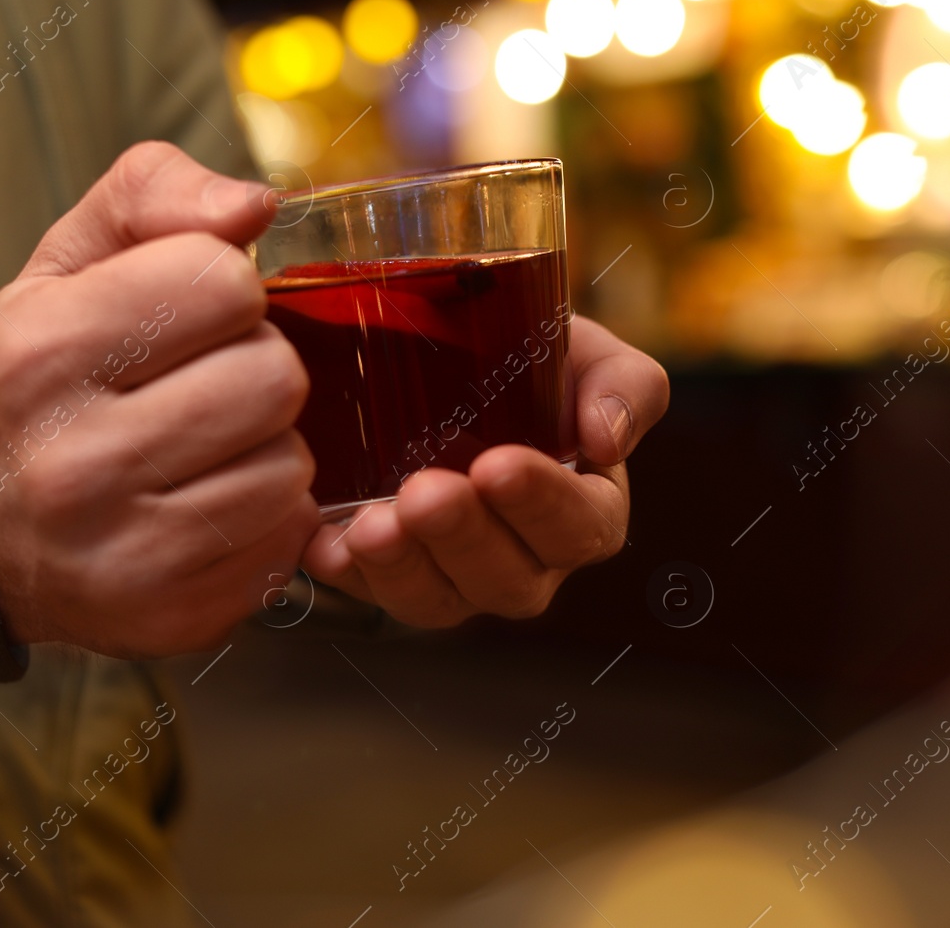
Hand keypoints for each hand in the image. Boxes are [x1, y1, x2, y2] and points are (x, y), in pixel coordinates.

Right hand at [0, 143, 318, 656]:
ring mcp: (123, 551)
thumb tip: (256, 205)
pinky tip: (209, 506)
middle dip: (255, 368)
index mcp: (40, 351)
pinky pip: (288, 537)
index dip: (223, 288)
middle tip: (203, 387)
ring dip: (268, 446)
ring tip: (205, 449)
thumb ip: (153, 195)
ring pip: (293, 463)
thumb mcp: (67, 264)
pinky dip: (266, 515)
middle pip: (274, 374)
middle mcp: (71, 461)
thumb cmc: (48, 378)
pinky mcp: (173, 613)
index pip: (222, 280)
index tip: (183, 317)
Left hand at [299, 317, 667, 626]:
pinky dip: (345, 574)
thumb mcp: (585, 350)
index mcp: (585, 510)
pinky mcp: (390, 576)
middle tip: (426, 493)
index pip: (582, 527)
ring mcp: (454, 577)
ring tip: (370, 525)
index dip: (543, 505)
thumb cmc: (525, 356)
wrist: (442, 351)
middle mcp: (525, 560)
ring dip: (403, 567)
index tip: (498, 466)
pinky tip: (324, 543)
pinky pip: (368, 594)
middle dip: (463, 538)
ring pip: (438, 599)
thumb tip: (608, 438)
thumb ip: (625, 384)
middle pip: (508, 578)